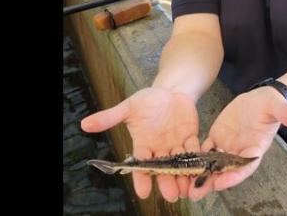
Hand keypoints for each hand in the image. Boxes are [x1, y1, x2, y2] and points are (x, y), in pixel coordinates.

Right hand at [80, 87, 199, 201]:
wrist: (170, 91)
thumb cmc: (148, 100)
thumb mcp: (128, 107)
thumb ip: (110, 117)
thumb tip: (84, 124)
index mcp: (143, 144)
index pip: (141, 165)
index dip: (142, 178)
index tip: (143, 192)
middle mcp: (160, 149)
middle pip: (164, 169)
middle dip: (167, 182)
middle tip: (172, 196)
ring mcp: (176, 144)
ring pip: (180, 163)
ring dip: (184, 176)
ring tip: (188, 189)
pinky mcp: (190, 137)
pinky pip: (195, 149)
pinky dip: (198, 157)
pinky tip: (202, 167)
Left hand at [189, 87, 286, 199]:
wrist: (260, 98)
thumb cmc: (270, 103)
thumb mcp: (277, 106)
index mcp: (256, 148)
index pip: (245, 166)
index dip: (234, 175)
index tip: (222, 182)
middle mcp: (240, 152)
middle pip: (226, 171)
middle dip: (211, 182)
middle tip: (196, 192)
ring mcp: (228, 146)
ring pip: (212, 164)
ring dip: (200, 175)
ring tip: (185, 186)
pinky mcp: (217, 138)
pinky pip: (204, 151)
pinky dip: (194, 158)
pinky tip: (181, 164)